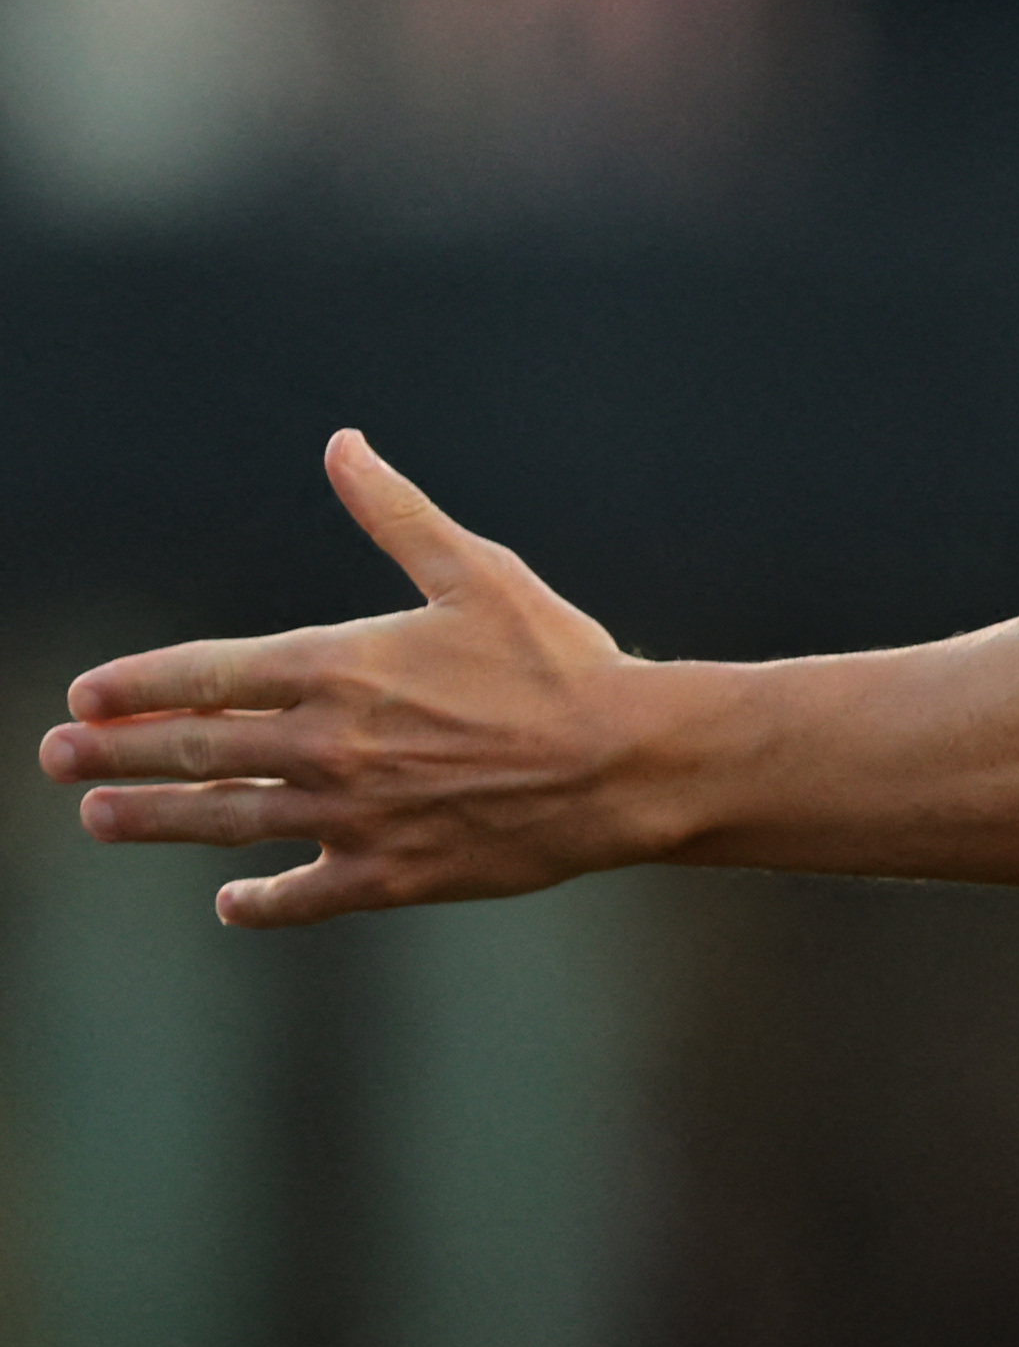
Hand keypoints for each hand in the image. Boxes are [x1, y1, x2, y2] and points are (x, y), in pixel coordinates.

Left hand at [37, 432, 672, 927]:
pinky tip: (231, 900)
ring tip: (98, 818)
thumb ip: (396, 515)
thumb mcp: (478, 573)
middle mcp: (333, 745)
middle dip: (116, 754)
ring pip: (229, 821)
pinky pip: (305, 894)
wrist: (631, 761)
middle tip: (58, 758)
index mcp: (342, 667)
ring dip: (154, 821)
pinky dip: (262, 902)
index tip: (84, 696)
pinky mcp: (394, 873)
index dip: (139, 686)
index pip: (206, 676)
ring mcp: (357, 815)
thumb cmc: (562, 660)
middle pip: (198, 752)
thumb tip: (342, 445)